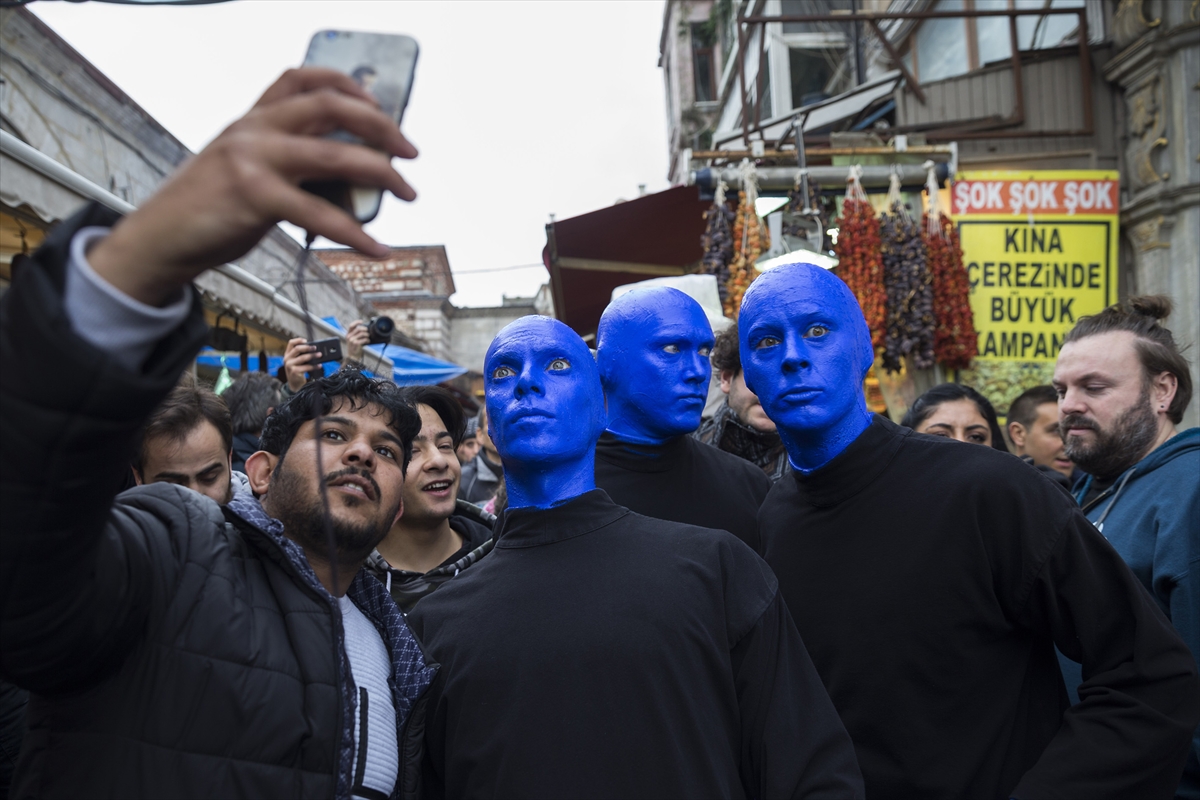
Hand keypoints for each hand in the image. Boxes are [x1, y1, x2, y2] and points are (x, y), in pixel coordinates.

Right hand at [87, 68, 417, 306]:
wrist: (159, 238)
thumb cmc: (206, 208)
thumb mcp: (243, 169)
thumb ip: (287, 162)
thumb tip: (349, 177)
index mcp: (252, 120)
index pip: (301, 78)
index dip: (347, 84)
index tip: (379, 105)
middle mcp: (254, 129)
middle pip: (330, 106)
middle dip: (382, 126)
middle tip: (410, 150)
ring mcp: (253, 159)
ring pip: (334, 154)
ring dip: (382, 173)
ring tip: (407, 192)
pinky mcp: (254, 196)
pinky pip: (320, 213)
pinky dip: (355, 234)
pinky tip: (375, 247)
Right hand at [283, 337, 316, 391]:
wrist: (294, 384)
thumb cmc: (298, 371)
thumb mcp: (298, 362)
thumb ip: (302, 355)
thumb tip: (315, 349)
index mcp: (287, 354)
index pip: (291, 343)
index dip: (298, 340)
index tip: (306, 340)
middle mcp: (287, 359)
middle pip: (297, 349)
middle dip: (307, 347)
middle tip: (315, 348)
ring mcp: (290, 365)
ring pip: (302, 358)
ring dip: (313, 356)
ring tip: (320, 355)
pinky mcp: (294, 372)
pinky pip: (306, 367)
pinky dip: (314, 366)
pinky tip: (319, 365)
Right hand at [344, 319, 368, 362]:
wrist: (353, 356)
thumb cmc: (354, 348)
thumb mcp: (353, 340)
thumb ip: (356, 334)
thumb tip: (364, 328)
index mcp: (348, 334)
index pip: (351, 325)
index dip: (357, 322)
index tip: (362, 322)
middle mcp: (349, 336)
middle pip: (358, 329)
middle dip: (365, 329)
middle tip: (368, 332)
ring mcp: (352, 340)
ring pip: (362, 333)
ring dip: (367, 335)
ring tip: (368, 338)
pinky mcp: (356, 343)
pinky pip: (364, 339)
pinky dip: (367, 340)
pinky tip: (368, 341)